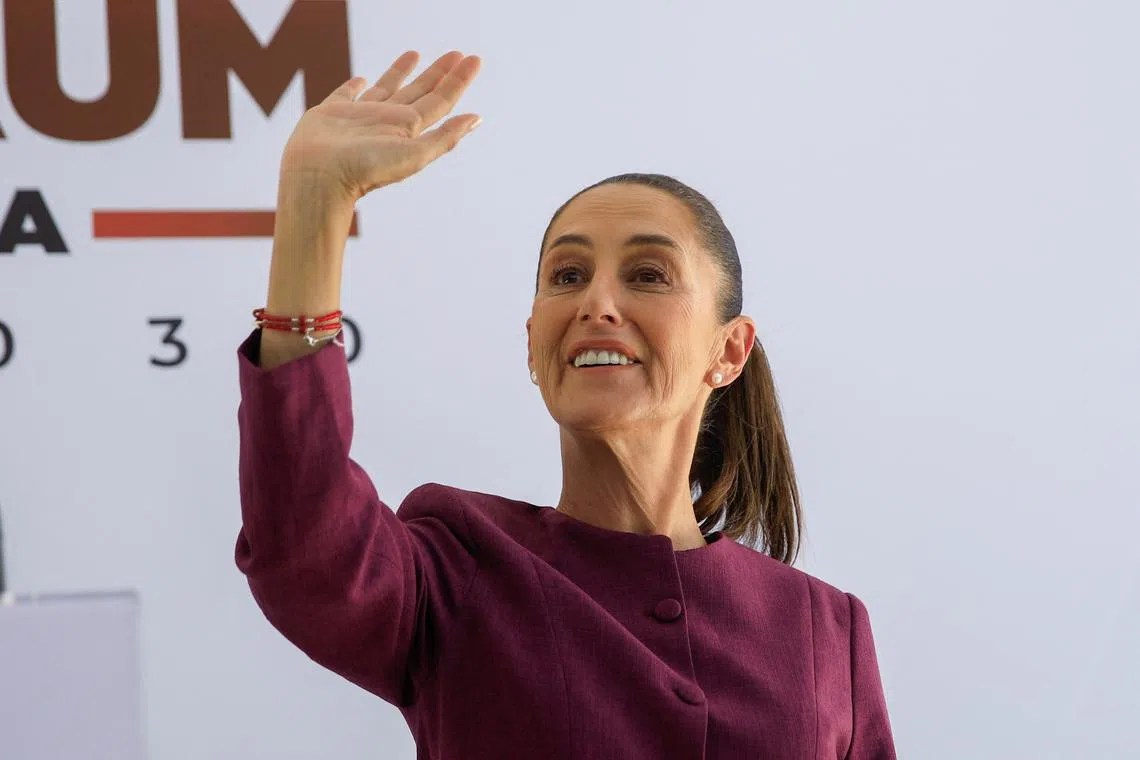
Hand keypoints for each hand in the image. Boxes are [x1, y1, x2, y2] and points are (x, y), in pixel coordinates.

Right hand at [279, 50, 481, 202]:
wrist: (319, 176)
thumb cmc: (367, 169)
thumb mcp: (414, 154)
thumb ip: (445, 136)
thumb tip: (477, 118)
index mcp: (409, 130)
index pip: (441, 101)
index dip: (458, 81)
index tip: (473, 60)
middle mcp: (388, 122)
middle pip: (420, 92)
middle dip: (439, 73)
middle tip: (456, 54)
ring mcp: (360, 117)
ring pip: (387, 88)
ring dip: (402, 72)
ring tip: (415, 54)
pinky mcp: (332, 113)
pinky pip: (347, 94)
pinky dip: (355, 86)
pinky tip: (361, 79)